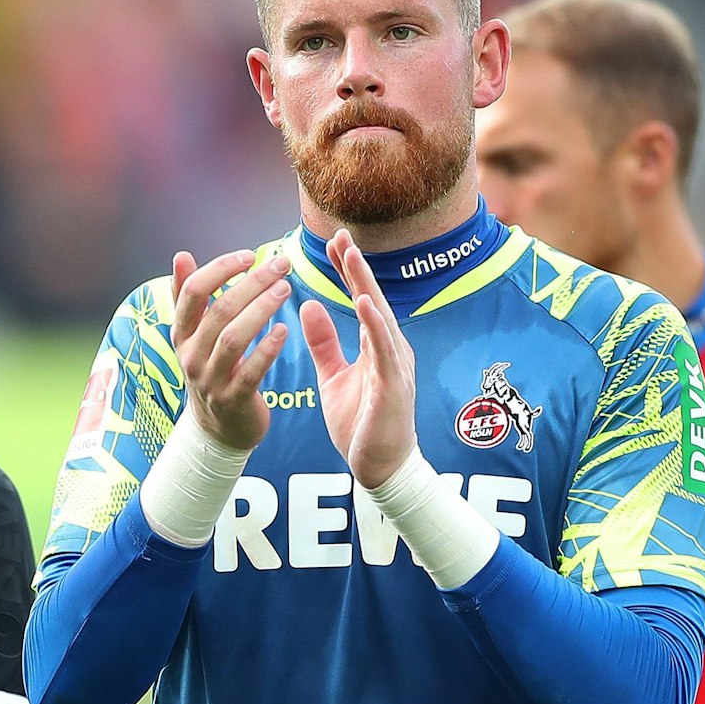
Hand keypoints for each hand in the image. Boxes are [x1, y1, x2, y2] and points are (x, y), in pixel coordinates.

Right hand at [169, 248, 293, 449]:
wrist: (218, 428)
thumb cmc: (212, 369)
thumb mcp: (194, 335)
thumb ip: (187, 297)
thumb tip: (180, 256)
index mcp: (182, 334)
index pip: (192, 292)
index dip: (219, 269)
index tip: (249, 256)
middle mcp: (190, 355)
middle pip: (219, 311)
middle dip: (252, 284)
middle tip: (281, 265)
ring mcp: (210, 379)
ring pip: (233, 338)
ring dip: (261, 310)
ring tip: (285, 289)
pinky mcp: (233, 399)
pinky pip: (250, 372)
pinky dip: (267, 349)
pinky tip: (284, 330)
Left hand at [301, 230, 416, 487]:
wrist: (379, 468)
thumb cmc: (362, 423)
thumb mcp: (335, 376)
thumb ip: (324, 342)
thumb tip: (309, 305)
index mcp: (377, 346)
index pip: (362, 299)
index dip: (349, 271)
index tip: (334, 241)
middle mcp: (390, 350)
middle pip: (373, 300)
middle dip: (357, 268)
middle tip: (342, 235)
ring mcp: (395, 367)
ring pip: (380, 318)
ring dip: (367, 286)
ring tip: (352, 257)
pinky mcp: (394, 386)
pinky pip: (384, 350)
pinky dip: (375, 323)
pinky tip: (365, 301)